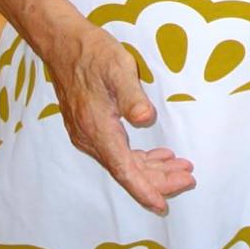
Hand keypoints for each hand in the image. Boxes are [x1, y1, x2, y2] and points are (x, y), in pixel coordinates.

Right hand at [36, 15, 195, 213]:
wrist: (61, 43)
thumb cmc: (92, 52)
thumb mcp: (118, 67)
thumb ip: (133, 96)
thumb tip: (146, 119)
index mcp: (98, 128)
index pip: (123, 169)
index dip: (144, 189)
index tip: (162, 205)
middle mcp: (89, 138)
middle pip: (125, 170)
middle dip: (157, 179)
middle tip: (188, 178)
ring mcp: (86, 134)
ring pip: (122, 162)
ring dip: (150, 168)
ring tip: (180, 167)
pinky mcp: (88, 127)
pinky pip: (115, 152)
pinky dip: (138, 157)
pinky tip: (157, 153)